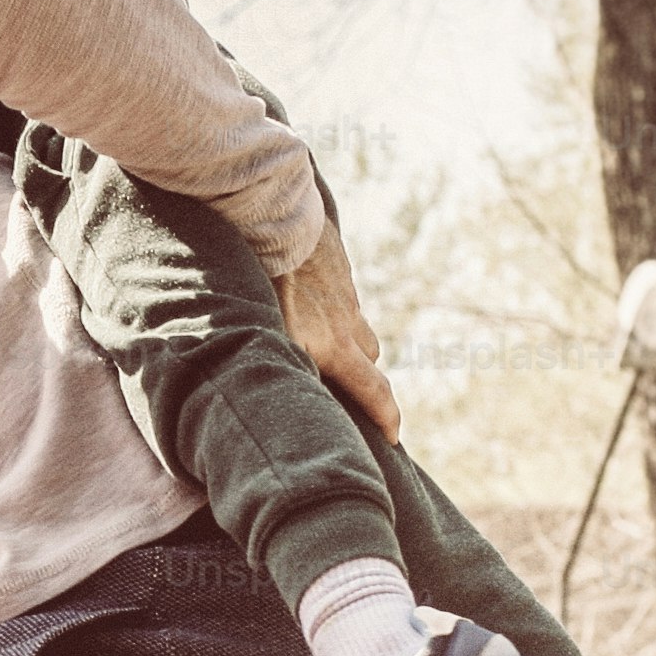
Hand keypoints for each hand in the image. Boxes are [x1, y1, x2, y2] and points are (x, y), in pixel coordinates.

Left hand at [275, 227, 400, 444]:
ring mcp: (344, 292)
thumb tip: (282, 394)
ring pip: (358, 327)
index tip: (393, 437)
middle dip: (363, 378)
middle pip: (369, 360)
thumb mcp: (265, 333)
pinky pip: (343, 296)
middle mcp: (345, 322)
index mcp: (332, 345)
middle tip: (348, 391)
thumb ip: (282, 364)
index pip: (373, 391)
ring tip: (323, 345)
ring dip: (350, 341)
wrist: (272, 218)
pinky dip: (333, 308)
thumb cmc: (262, 282)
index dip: (387, 417)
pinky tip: (309, 301)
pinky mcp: (337, 266)